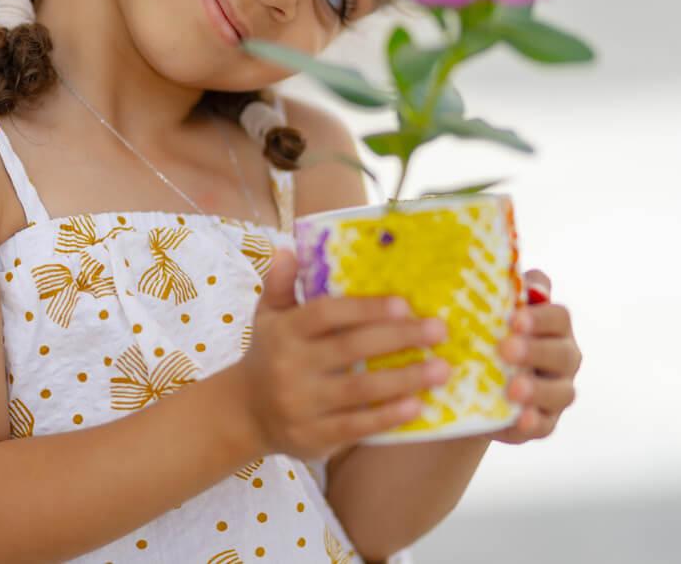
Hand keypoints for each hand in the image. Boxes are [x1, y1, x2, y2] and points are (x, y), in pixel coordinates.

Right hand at [235, 248, 449, 460]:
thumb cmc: (269, 353)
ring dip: (405, 379)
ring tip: (442, 369)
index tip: (404, 304)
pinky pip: (357, 426)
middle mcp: (291, 366)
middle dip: (399, 338)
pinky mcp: (314, 437)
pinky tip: (418, 405)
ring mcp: (302, 404)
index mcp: (284, 331)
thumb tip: (288, 248)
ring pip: (360, 389)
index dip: (365, 308)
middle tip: (439, 330)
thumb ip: (281, 283)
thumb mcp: (269, 315)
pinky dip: (388, 416)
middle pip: (351, 348)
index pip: (326, 314)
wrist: (244, 413)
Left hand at [490, 269, 581, 443]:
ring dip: (537, 390)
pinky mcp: (543, 422)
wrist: (467, 380)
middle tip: (506, 349)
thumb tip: (512, 276)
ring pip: (560, 392)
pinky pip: (544, 425)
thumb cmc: (484, 330)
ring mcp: (556, 391)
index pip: (559, 316)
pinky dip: (532, 423)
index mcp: (552, 326)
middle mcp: (562, 358)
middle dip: (536, 351)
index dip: (540, 317)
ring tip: (513, 389)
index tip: (515, 318)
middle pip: (563, 354)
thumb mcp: (488, 308)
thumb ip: (503, 288)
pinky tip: (518, 420)